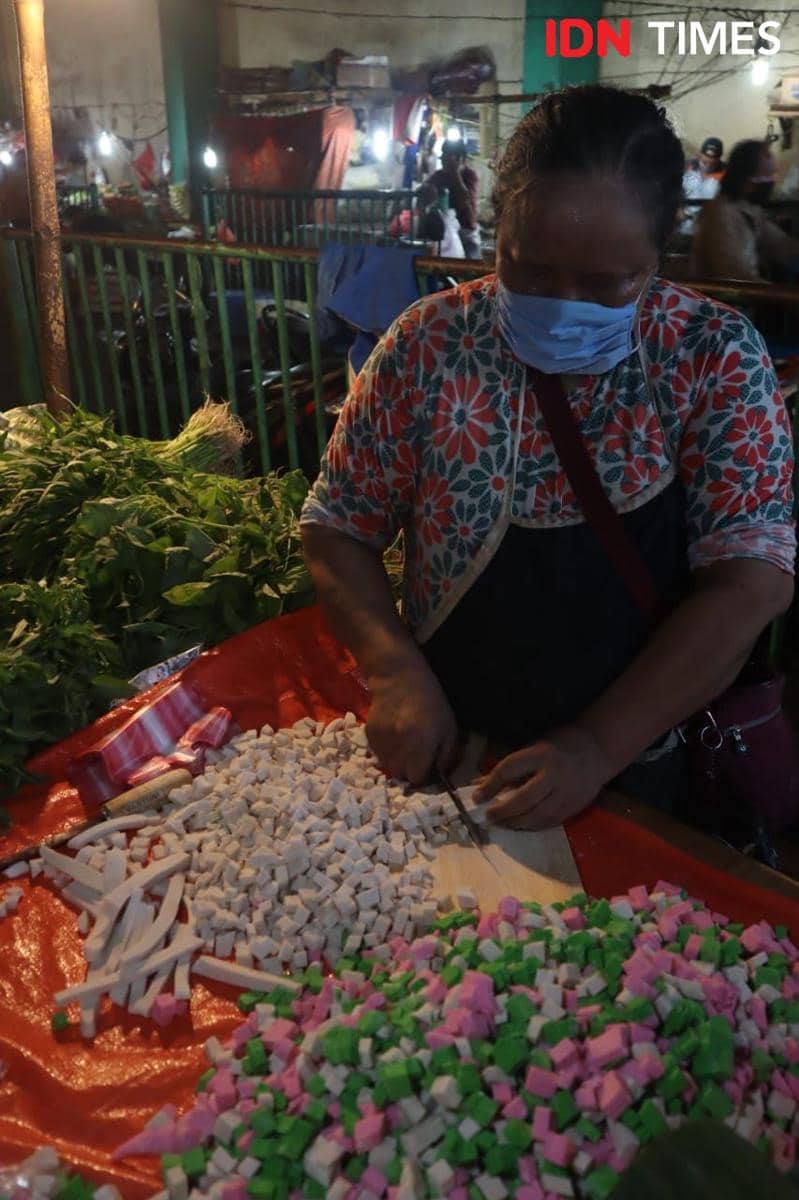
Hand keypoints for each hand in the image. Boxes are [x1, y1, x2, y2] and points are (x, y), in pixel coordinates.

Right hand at [366, 656, 458, 784]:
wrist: (397, 677)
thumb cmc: (430, 701)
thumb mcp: (449, 727)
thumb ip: (446, 755)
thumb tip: (439, 776)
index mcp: (422, 744)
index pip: (418, 778)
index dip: (424, 774)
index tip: (427, 765)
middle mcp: (400, 745)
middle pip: (402, 775)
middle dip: (410, 769)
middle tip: (417, 753)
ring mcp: (382, 741)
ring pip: (389, 766)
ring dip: (398, 760)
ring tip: (405, 742)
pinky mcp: (369, 736)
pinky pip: (379, 755)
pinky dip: (387, 750)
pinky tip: (394, 734)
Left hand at [473, 725, 614, 830]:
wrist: (598, 750)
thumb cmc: (560, 744)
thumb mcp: (533, 747)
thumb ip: (509, 768)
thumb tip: (479, 784)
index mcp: (541, 754)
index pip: (509, 770)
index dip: (490, 785)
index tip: (476, 798)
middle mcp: (555, 774)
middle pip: (524, 799)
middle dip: (503, 811)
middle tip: (488, 817)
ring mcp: (567, 792)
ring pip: (538, 815)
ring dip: (516, 823)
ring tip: (501, 824)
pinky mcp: (575, 806)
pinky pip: (551, 822)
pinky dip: (533, 826)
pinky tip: (520, 826)